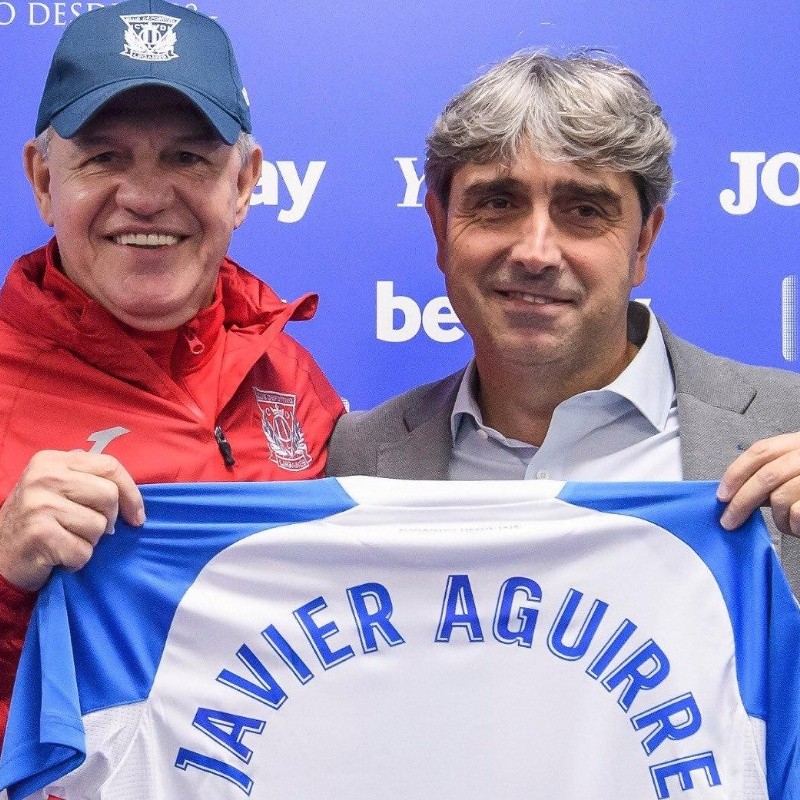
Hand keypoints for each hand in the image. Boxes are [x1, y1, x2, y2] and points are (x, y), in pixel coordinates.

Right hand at [0, 450, 144, 591]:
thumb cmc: (39, 520)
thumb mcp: (59, 488)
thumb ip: (90, 480)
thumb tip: (133, 498)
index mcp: (52, 460)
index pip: (110, 466)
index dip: (131, 492)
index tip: (137, 515)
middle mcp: (44, 477)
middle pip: (109, 495)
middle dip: (108, 519)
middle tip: (89, 530)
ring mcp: (39, 505)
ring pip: (99, 525)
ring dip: (90, 541)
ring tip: (67, 539)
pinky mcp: (39, 534)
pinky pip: (84, 550)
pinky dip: (77, 559)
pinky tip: (59, 555)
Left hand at [717, 433, 799, 536]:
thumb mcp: (797, 470)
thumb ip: (772, 476)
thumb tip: (735, 491)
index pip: (761, 451)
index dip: (736, 472)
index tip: (722, 494)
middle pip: (766, 476)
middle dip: (741, 502)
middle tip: (728, 520)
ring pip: (781, 498)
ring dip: (776, 518)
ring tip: (786, 524)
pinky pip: (796, 514)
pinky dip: (793, 526)